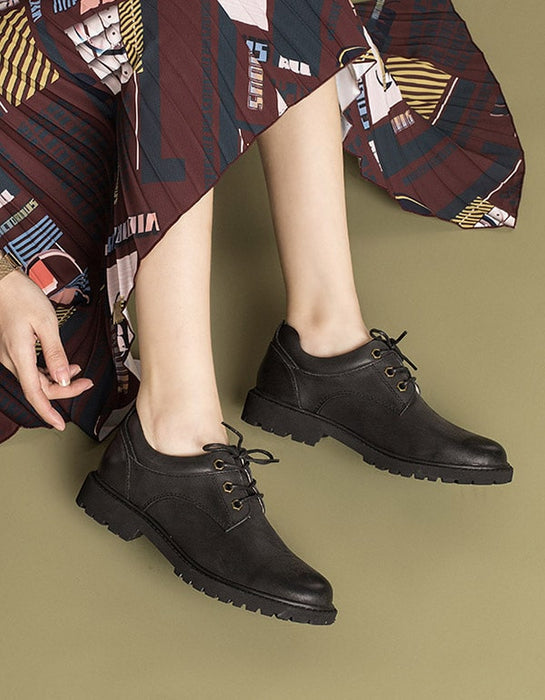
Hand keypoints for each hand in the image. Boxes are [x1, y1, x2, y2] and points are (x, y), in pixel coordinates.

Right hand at [0, 269, 93, 430]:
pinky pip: (31, 369)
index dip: (47, 412)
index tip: (60, 425)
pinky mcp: (12, 351)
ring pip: (36, 380)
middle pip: (38, 388)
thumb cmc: (22, 297)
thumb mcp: (46, 324)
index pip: (34, 393)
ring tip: (81, 374)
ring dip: (59, 381)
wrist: (3, 283)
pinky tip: (67, 366)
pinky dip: (50, 371)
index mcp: (18, 356)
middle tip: (87, 383)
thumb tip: (64, 378)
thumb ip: (56, 353)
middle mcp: (11, 360)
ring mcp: (10, 356)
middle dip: (65, 390)